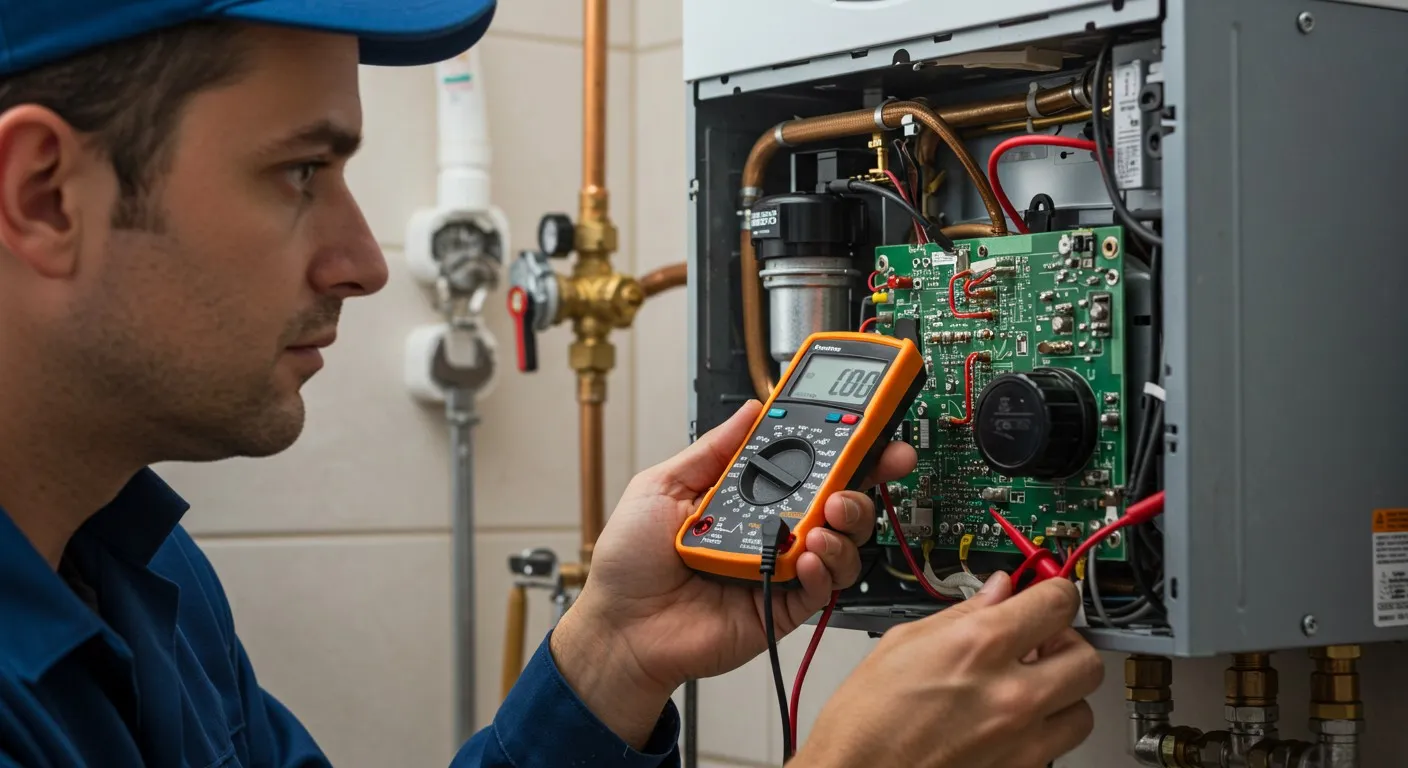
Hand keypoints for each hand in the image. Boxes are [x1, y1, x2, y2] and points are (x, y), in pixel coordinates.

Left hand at [550, 399, 916, 746]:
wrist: (619, 627)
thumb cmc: (630, 562)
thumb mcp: (661, 486)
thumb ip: (712, 450)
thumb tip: (752, 410)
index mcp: (747, 495)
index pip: (806, 463)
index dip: (840, 444)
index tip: (867, 423)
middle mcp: (771, 529)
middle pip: (838, 498)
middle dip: (863, 478)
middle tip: (868, 466)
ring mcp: (780, 567)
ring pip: (842, 542)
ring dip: (846, 524)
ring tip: (824, 520)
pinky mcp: (782, 606)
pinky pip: (823, 587)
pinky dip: (825, 568)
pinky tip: (809, 556)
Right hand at [793, 573, 1103, 767]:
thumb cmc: (865, 719)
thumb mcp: (905, 642)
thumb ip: (963, 613)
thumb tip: (996, 593)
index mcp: (979, 646)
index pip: (1058, 601)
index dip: (1056, 590)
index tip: (1049, 592)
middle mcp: (1010, 693)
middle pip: (1087, 657)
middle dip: (1067, 644)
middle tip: (1042, 641)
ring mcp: (1020, 740)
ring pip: (1082, 708)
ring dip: (1063, 692)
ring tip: (1030, 686)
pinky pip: (1057, 745)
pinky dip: (1043, 729)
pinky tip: (1012, 719)